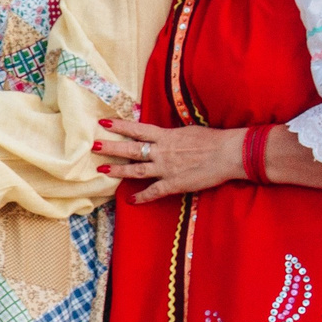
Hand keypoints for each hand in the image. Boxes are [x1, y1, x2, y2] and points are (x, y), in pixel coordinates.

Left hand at [96, 117, 245, 202]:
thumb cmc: (213, 140)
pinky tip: (130, 199)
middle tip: (94, 146)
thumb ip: (173, 136)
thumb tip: (165, 136)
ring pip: (136, 169)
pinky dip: (141, 196)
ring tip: (102, 169)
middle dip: (111, 147)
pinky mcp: (174, 184)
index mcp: (166, 136)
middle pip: (131, 149)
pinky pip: (153, 192)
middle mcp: (162, 151)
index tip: (103, 123)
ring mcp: (166, 168)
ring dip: (118, 169)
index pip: (137, 129)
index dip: (119, 126)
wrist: (228, 153)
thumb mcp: (189, 131)